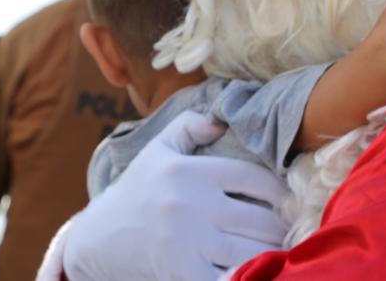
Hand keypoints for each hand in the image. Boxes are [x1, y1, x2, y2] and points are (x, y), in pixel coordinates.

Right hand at [61, 110, 288, 280]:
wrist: (95, 238)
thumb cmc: (135, 192)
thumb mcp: (157, 150)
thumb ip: (189, 127)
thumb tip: (221, 121)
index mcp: (190, 171)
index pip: (251, 177)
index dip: (277, 190)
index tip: (287, 200)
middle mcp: (192, 204)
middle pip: (258, 219)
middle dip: (280, 229)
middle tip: (290, 231)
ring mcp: (187, 240)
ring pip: (249, 251)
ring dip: (270, 254)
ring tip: (280, 252)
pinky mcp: (181, 270)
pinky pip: (225, 277)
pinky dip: (243, 276)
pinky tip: (253, 273)